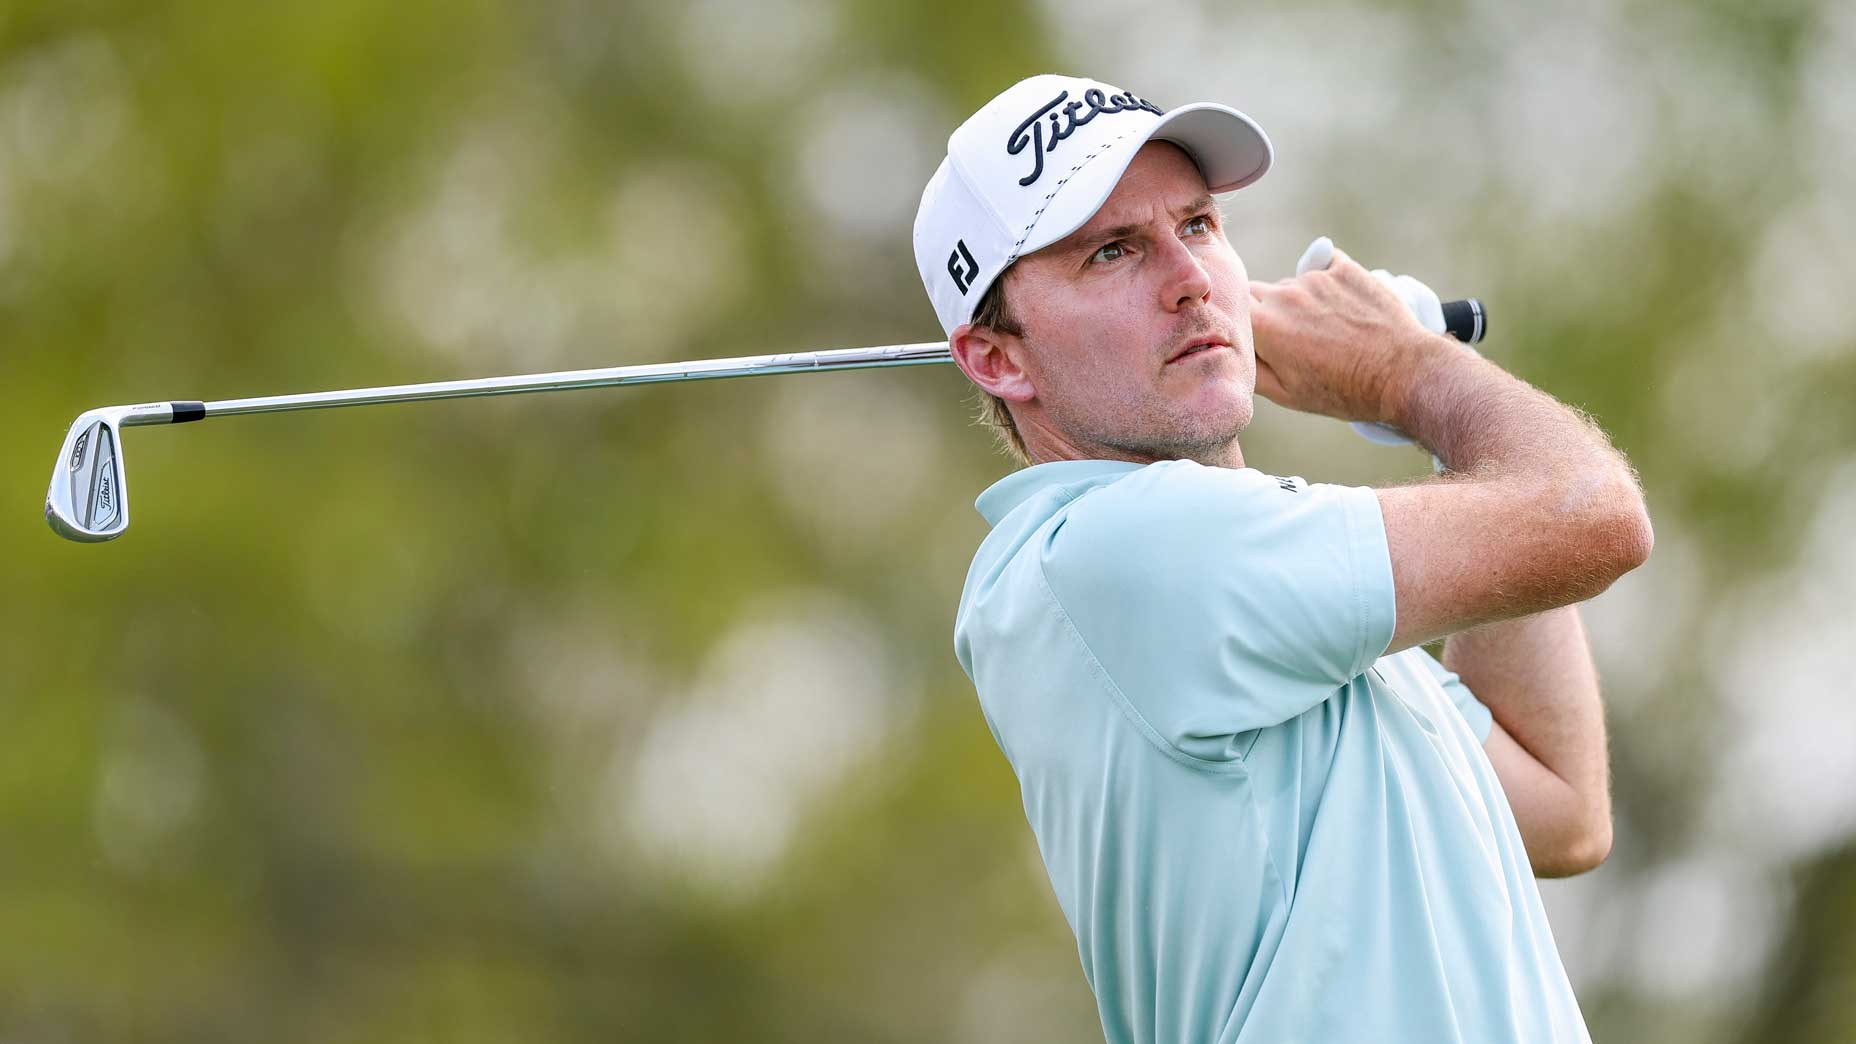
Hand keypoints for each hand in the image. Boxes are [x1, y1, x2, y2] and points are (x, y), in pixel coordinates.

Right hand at [1247, 245, 1448, 424]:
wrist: (1401, 373)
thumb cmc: (1343, 391)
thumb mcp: (1287, 395)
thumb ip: (1250, 369)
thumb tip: (1235, 352)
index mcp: (1263, 326)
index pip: (1231, 308)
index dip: (1239, 321)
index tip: (1253, 335)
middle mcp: (1284, 294)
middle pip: (1257, 292)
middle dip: (1266, 311)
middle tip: (1291, 337)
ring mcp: (1316, 278)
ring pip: (1292, 283)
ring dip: (1300, 300)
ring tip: (1328, 329)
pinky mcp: (1344, 268)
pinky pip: (1324, 266)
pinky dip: (1328, 284)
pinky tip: (1344, 308)